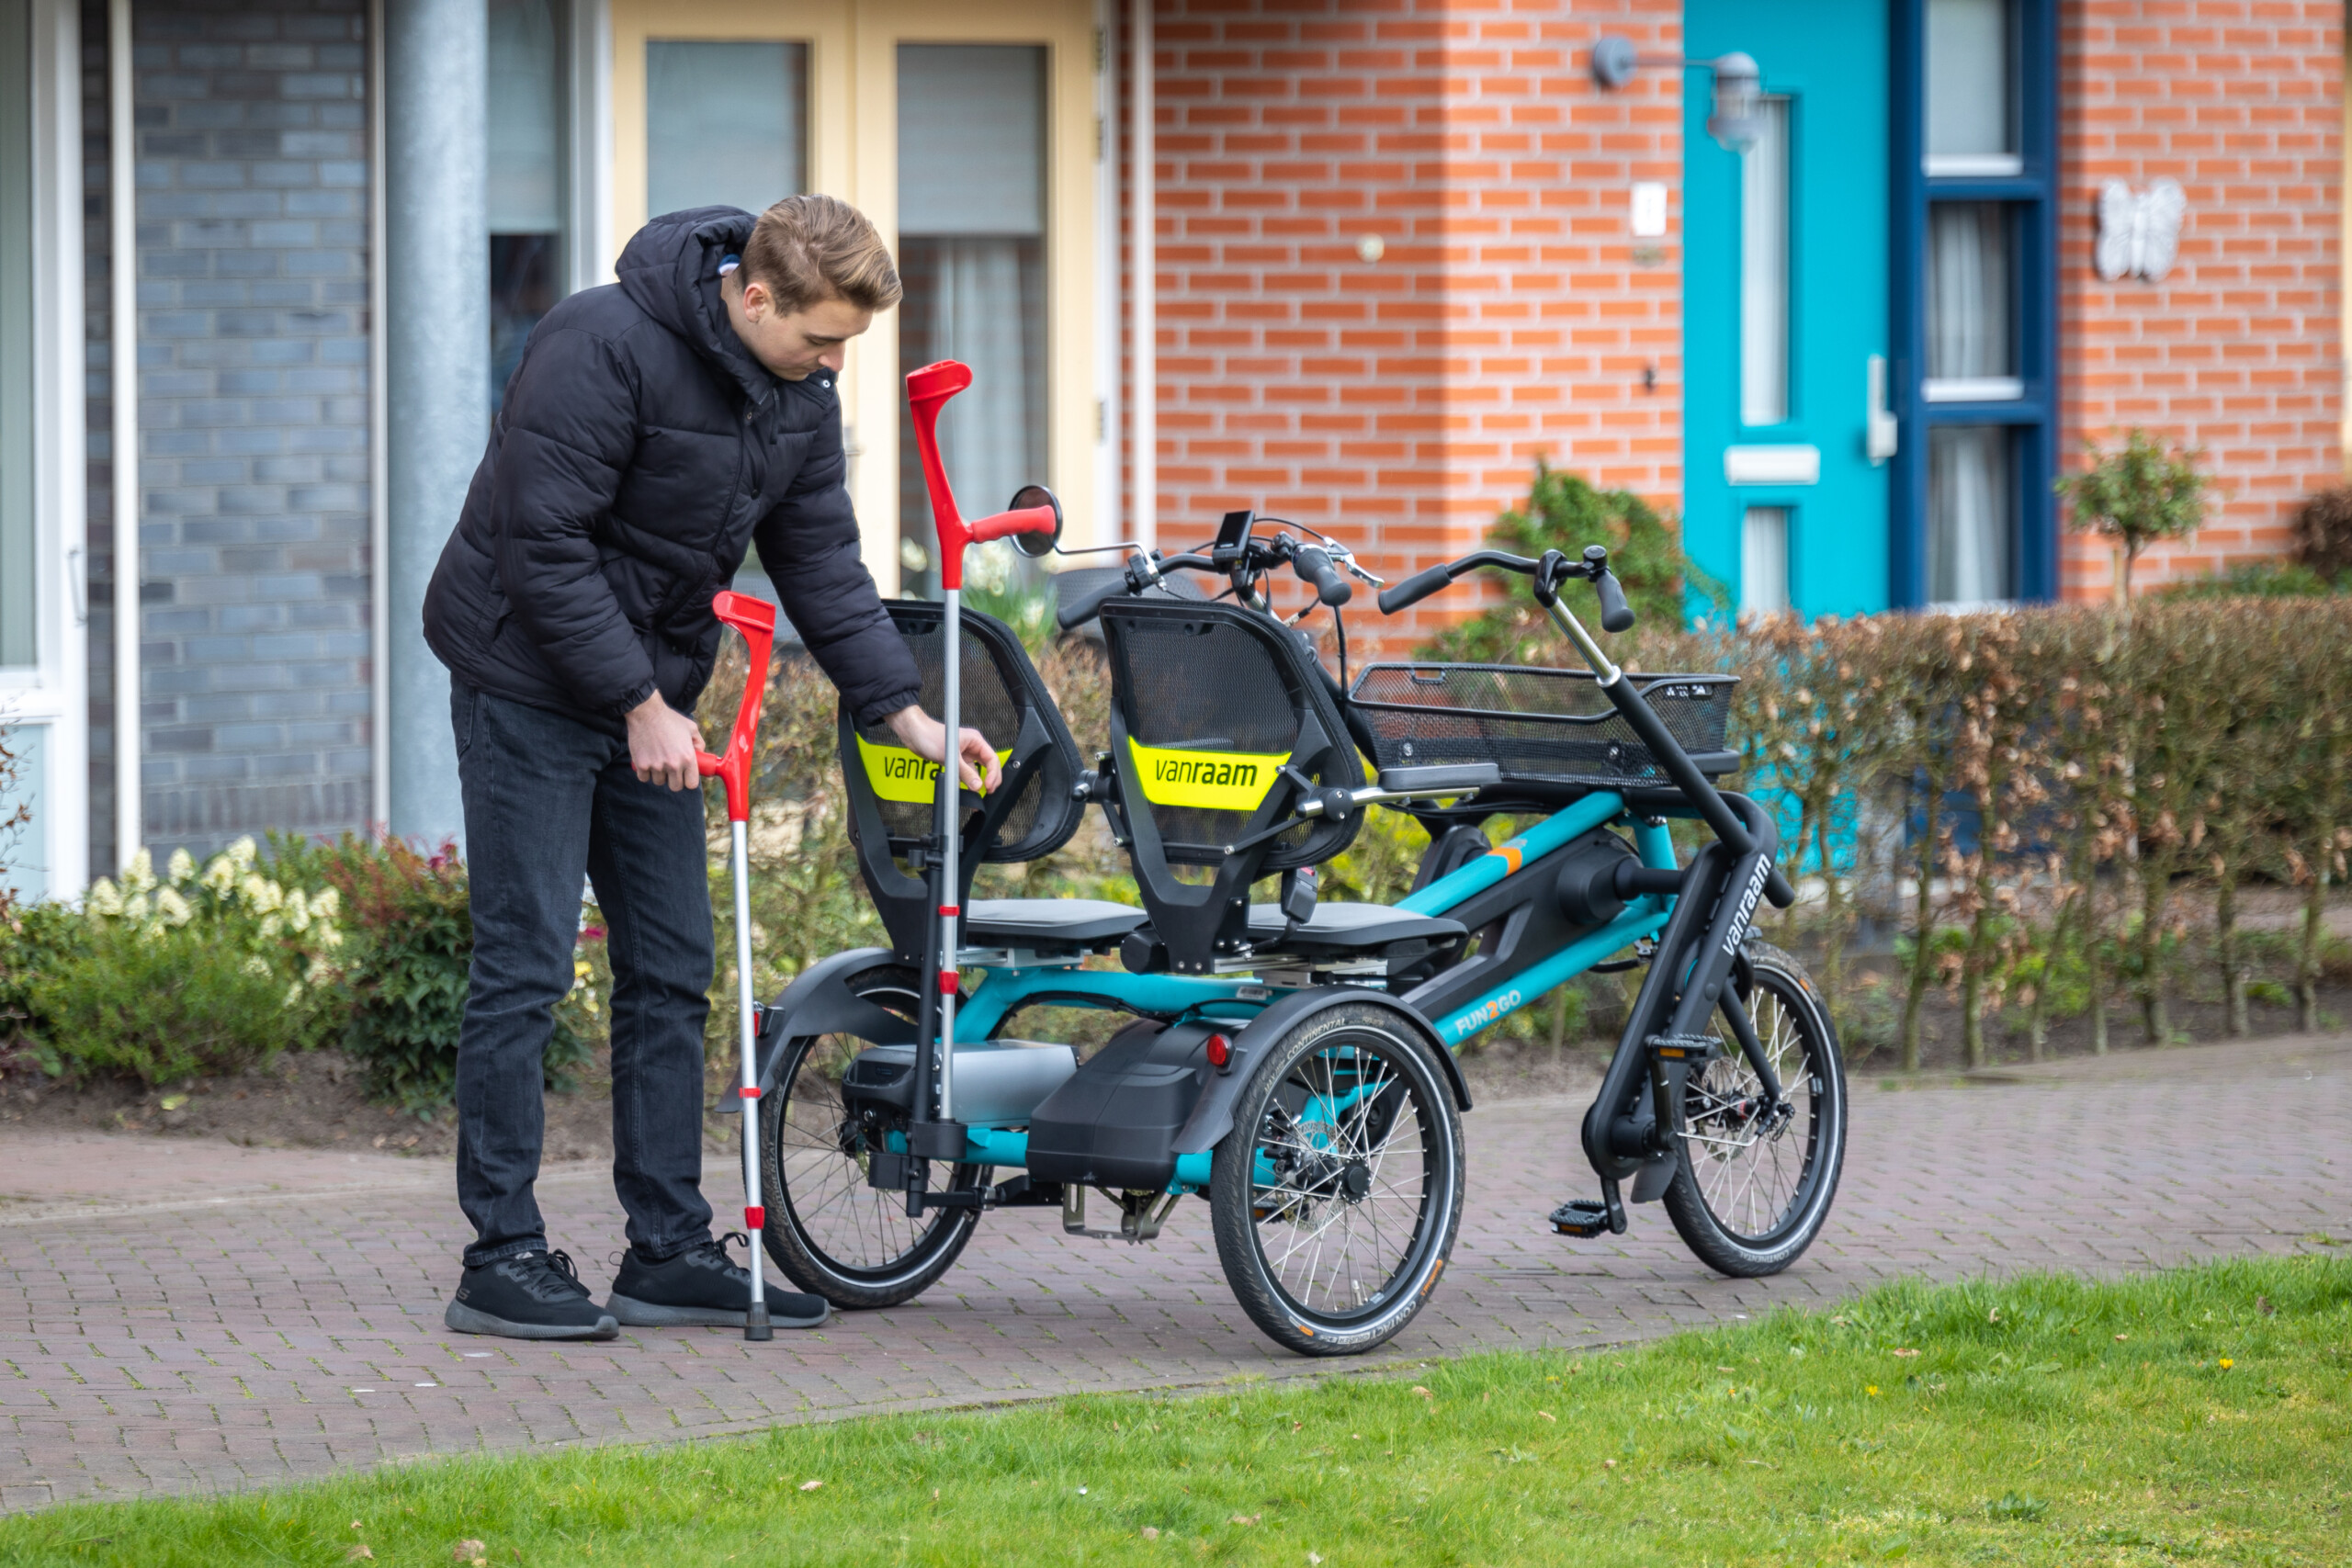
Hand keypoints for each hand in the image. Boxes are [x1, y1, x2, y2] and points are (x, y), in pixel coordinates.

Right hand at [626, 691, 706, 790]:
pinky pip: (644, 778)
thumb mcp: (691, 728)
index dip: (688, 781)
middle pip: (675, 787)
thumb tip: (702, 755)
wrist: (646, 712)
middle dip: (674, 780)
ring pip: (659, 782)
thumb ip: (699, 743)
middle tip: (671, 769)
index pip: (691, 784)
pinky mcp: (641, 765)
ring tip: (658, 760)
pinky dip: (645, 772)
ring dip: (658, 775)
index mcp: (688, 758)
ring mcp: (656, 766)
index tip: (685, 776)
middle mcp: (673, 764)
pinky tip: (647, 761)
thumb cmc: (670, 719)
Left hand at [885, 705, 1000, 792]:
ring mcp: (963, 754)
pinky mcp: (954, 760)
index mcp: (975, 740)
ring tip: (976, 792)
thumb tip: (977, 785)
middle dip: (989, 778)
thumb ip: (965, 772)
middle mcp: (971, 746)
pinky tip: (963, 788)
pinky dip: (964, 781)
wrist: (914, 733)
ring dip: (976, 781)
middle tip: (988, 791)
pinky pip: (964, 773)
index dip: (993, 774)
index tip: (989, 786)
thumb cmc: (930, 735)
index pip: (992, 758)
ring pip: (975, 770)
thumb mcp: (951, 756)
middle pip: (987, 765)